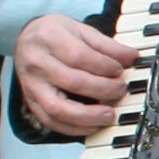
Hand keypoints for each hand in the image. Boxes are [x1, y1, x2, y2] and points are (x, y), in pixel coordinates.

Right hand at [14, 9, 133, 136]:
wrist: (26, 39)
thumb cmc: (55, 34)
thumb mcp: (80, 30)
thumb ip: (106, 45)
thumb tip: (132, 57)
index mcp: (49, 38)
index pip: (79, 56)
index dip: (104, 66)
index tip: (120, 70)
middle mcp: (36, 63)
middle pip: (72, 82)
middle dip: (102, 90)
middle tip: (120, 90)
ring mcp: (31, 85)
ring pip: (58, 109)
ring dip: (88, 117)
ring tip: (109, 115)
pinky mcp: (32, 103)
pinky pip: (51, 122)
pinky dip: (73, 128)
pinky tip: (92, 125)